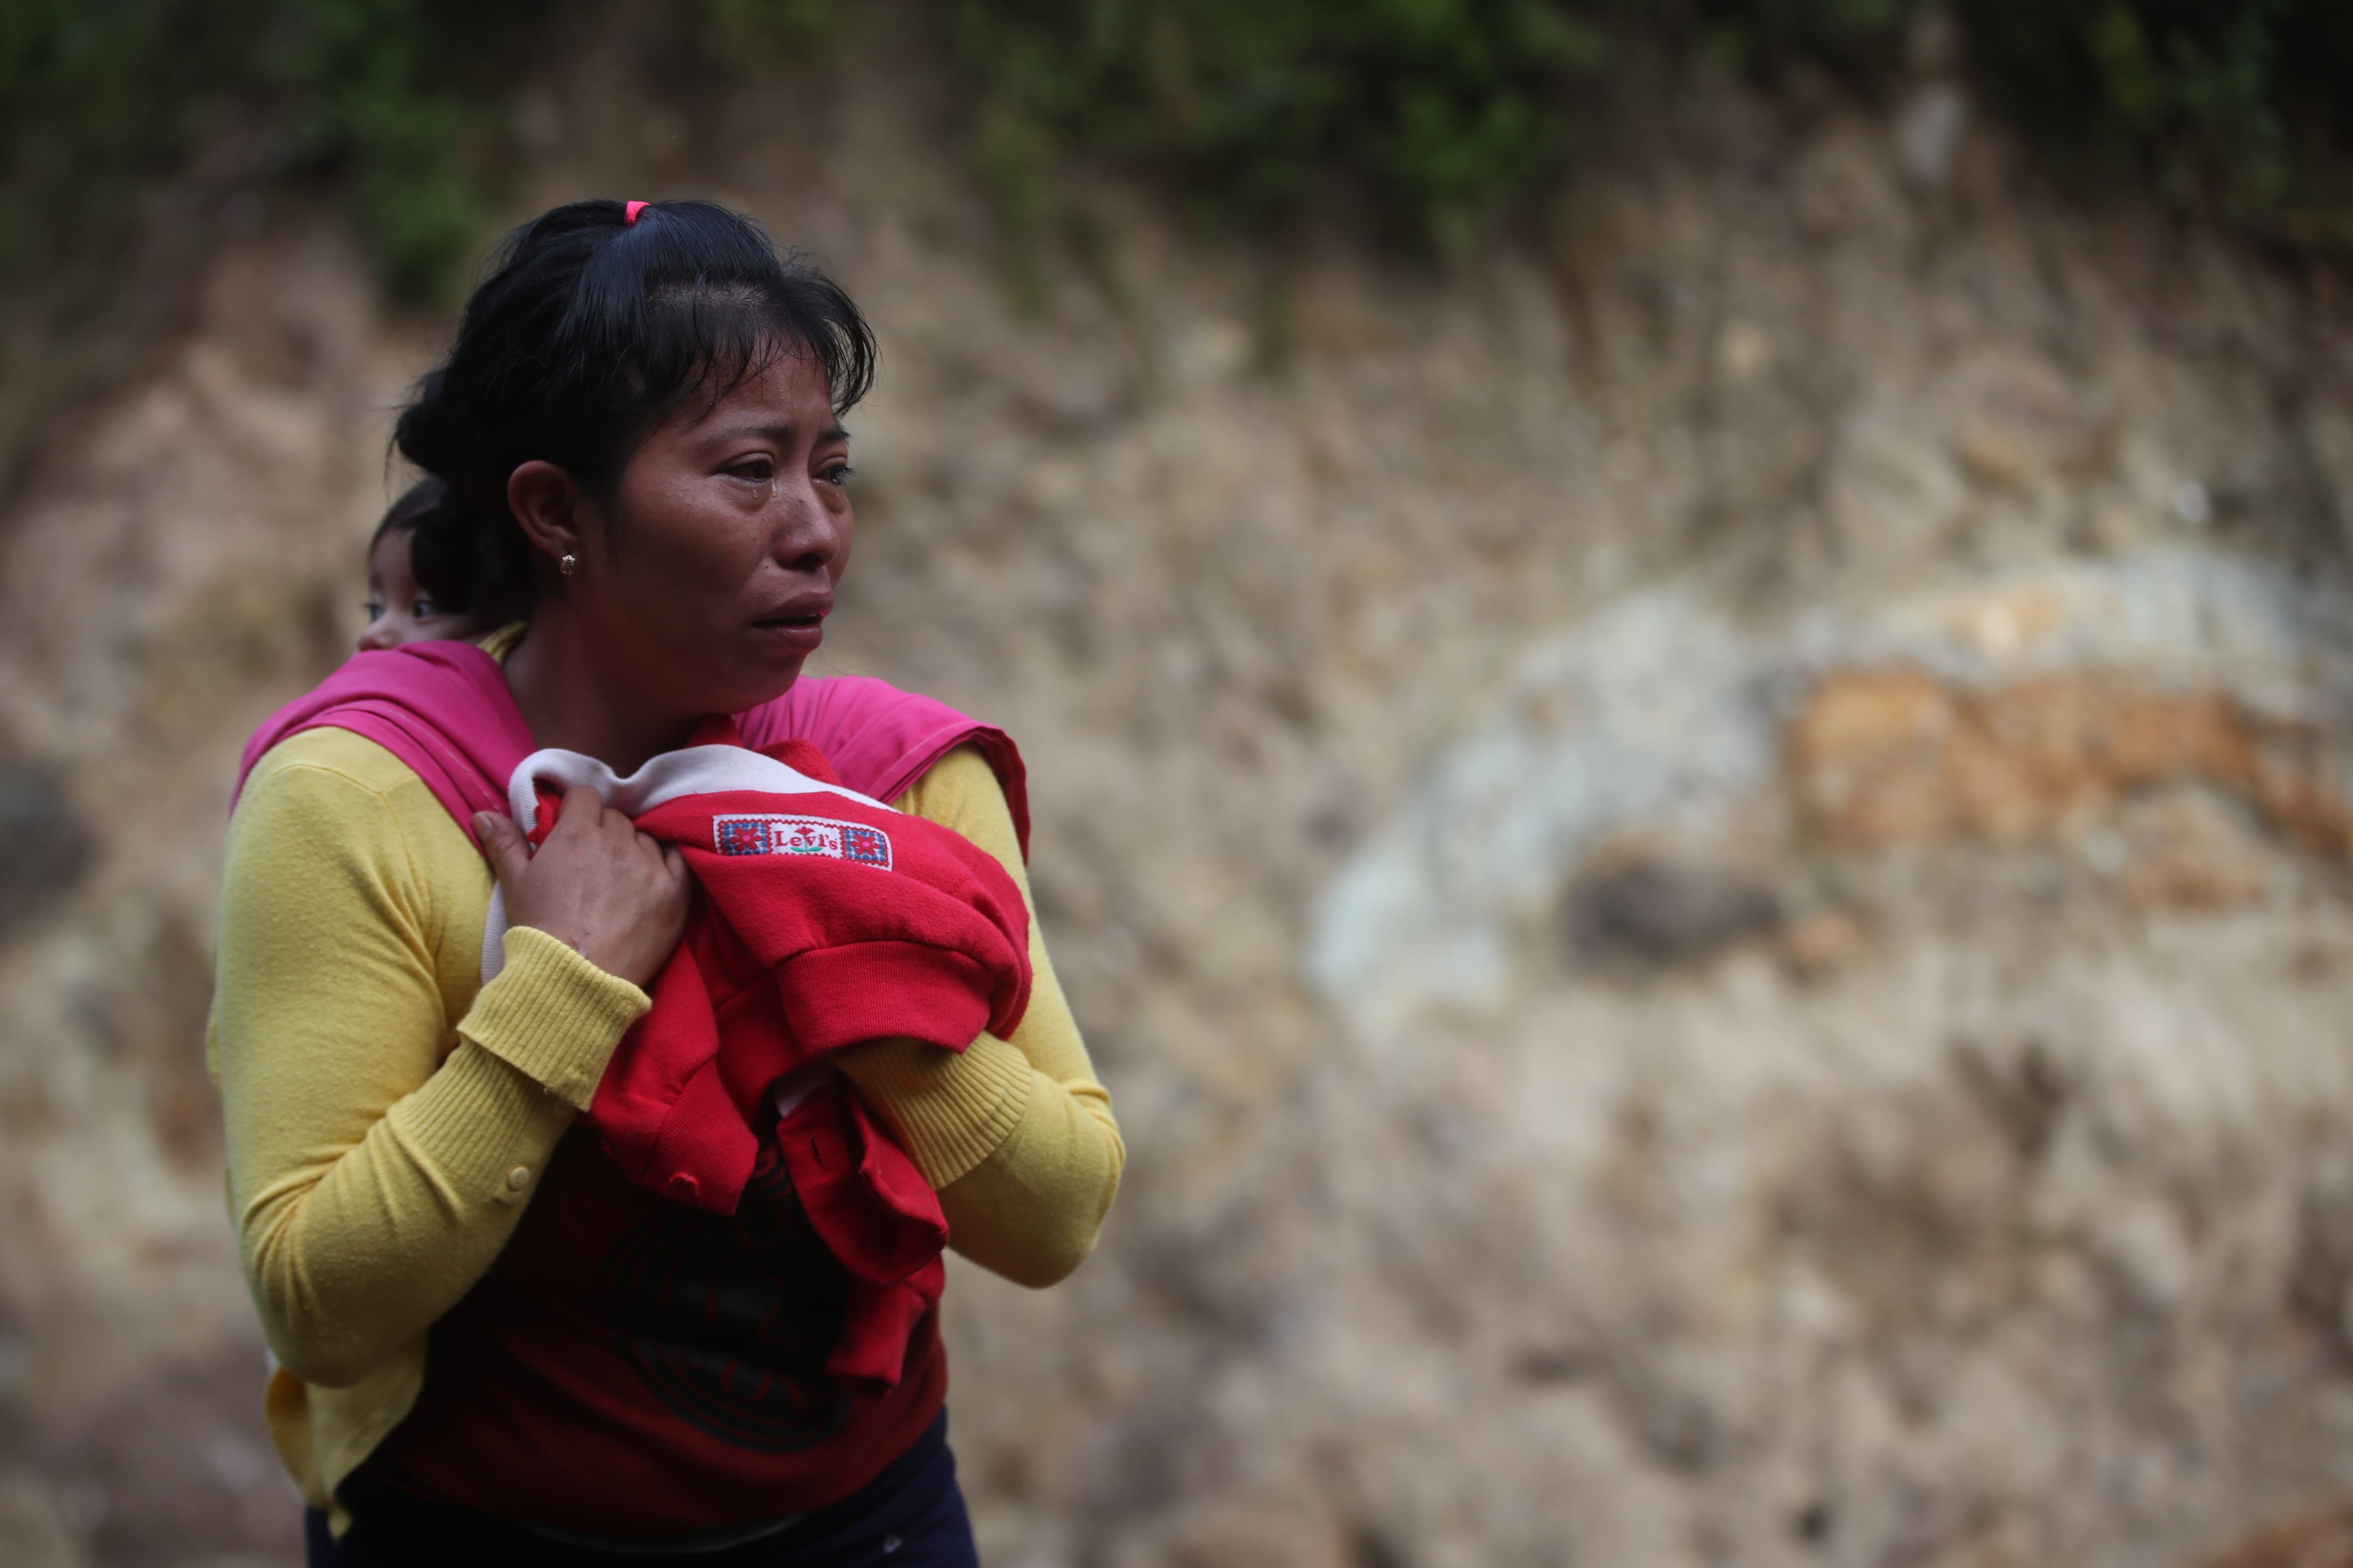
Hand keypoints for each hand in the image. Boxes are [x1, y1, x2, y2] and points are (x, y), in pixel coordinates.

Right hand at [473, 786, 692, 987]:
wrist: (574, 981)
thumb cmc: (539, 931)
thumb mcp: (515, 885)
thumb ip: (504, 844)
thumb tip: (483, 815)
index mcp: (577, 833)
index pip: (585, 797)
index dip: (577, 811)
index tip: (571, 831)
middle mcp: (617, 842)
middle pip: (616, 819)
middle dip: (603, 833)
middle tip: (591, 864)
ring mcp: (650, 866)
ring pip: (645, 839)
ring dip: (633, 851)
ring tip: (618, 882)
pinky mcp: (675, 892)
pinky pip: (678, 859)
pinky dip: (667, 864)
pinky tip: (653, 879)